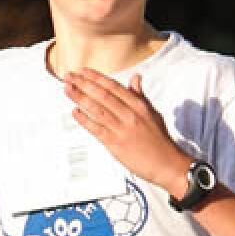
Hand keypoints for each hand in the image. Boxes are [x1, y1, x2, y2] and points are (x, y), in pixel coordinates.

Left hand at [65, 69, 190, 195]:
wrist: (167, 164)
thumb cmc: (160, 140)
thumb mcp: (152, 113)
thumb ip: (140, 96)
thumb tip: (135, 78)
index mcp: (138, 105)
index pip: (113, 87)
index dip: (96, 77)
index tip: (83, 71)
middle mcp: (129, 114)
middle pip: (102, 95)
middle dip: (83, 84)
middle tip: (69, 77)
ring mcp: (122, 129)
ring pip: (97, 109)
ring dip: (80, 98)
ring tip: (67, 90)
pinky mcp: (116, 144)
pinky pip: (97, 129)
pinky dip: (85, 120)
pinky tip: (75, 112)